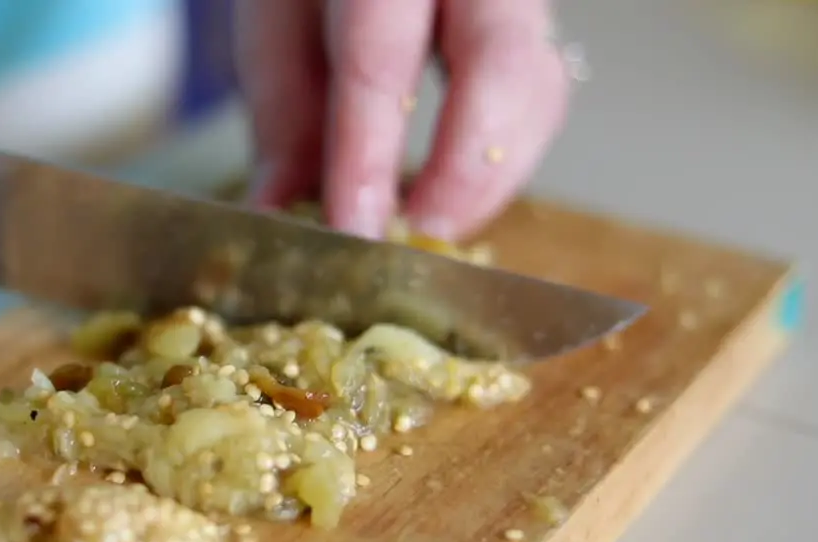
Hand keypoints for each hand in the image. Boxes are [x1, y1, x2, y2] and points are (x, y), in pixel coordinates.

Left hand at [234, 0, 569, 240]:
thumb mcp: (275, 34)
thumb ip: (284, 121)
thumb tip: (282, 219)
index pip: (380, 63)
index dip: (368, 157)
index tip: (353, 230)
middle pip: (502, 67)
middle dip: (464, 172)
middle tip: (420, 241)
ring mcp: (517, 5)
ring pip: (541, 90)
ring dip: (493, 180)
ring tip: (435, 235)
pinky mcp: (537, 40)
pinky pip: (542, 105)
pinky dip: (504, 169)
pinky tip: (458, 207)